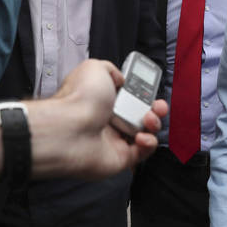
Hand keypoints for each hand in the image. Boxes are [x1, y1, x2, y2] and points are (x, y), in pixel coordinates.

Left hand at [35, 59, 167, 179]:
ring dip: (154, 125)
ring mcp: (114, 140)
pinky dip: (148, 144)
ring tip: (148, 120)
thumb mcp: (95, 68)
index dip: (144, 94)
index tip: (152, 91)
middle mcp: (108, 121)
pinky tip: (142, 137)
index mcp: (102, 101)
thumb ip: (111, 70)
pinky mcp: (120, 158)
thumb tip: (121, 78)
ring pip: (145, 134)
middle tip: (157, 107)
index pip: (130, 98)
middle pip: (141, 116)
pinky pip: (142, 153)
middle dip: (155, 110)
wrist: (69, 129)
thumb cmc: (78, 101)